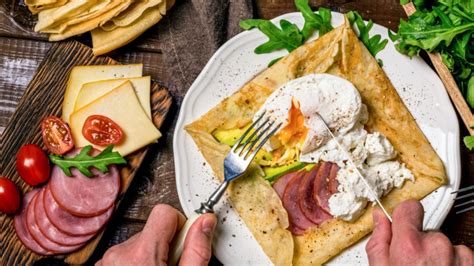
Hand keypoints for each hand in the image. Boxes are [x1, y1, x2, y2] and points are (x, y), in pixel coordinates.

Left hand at [96, 204, 216, 265]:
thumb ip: (197, 250)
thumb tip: (205, 221)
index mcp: (143, 253)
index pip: (164, 213)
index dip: (179, 225)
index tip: (183, 242)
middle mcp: (119, 254)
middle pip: (152, 230)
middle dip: (165, 245)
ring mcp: (107, 263)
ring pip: (138, 244)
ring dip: (149, 256)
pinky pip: (123, 256)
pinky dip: (134, 264)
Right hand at [366, 200, 472, 265]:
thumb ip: (379, 241)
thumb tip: (379, 219)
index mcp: (410, 245)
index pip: (409, 208)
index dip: (404, 216)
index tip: (403, 224)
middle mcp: (437, 245)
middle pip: (427, 231)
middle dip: (421, 244)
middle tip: (414, 264)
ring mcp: (458, 254)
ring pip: (444, 244)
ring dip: (438, 256)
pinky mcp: (471, 262)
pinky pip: (460, 255)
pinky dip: (453, 264)